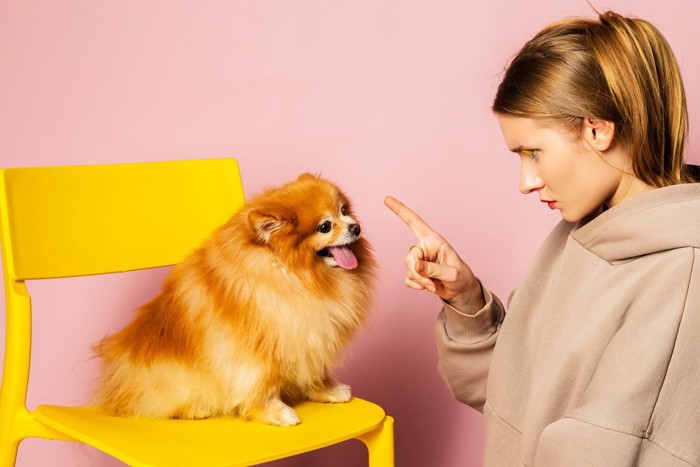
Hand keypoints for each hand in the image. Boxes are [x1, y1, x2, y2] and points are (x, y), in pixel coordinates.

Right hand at [384, 196, 483, 312]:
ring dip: (420, 281)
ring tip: (435, 284)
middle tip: (430, 284)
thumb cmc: (460, 277)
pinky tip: (429, 286)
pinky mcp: (414, 273)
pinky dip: (417, 286)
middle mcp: (424, 247)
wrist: (460, 291)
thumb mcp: (452, 273)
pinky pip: (408, 279)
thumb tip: (416, 266)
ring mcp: (418, 260)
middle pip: (409, 257)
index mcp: (433, 240)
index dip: (400, 210)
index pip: (414, 222)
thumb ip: (433, 269)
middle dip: (417, 272)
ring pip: (408, 270)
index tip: (387, 199)